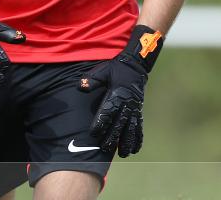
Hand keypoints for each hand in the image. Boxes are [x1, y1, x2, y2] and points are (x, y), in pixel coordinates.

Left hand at [78, 25, 163, 156]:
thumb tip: (81, 86)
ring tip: (123, 154)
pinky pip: (139, 127)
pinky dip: (138, 138)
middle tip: (105, 148)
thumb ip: (92, 79)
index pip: (107, 111)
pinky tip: (135, 149)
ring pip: (131, 128)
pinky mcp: (139, 111)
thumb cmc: (116, 69)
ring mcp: (134, 108)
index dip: (101, 122)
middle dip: (113, 137)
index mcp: (117, 94)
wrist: (135, 65)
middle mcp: (127, 103)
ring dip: (127, 141)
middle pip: (119, 123)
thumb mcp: (103, 70)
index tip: (94, 133)